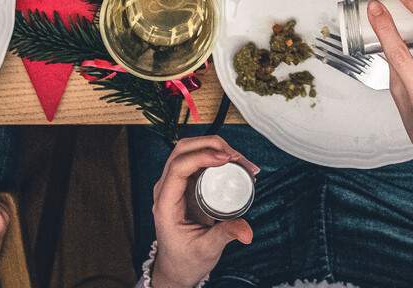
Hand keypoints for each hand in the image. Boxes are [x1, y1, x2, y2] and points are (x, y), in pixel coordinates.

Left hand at [146, 136, 257, 287]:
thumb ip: (225, 236)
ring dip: (216, 147)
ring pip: (191, 150)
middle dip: (212, 145)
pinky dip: (217, 155)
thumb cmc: (185, 259)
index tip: (226, 159)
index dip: (202, 157)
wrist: (177, 266)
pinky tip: (235, 163)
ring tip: (242, 162)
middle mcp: (166, 189)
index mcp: (166, 204)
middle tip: (239, 158)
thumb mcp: (206, 249)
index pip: (178, 167)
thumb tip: (246, 231)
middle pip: (183, 150)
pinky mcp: (185, 184)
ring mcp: (174, 184)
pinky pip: (198, 159)